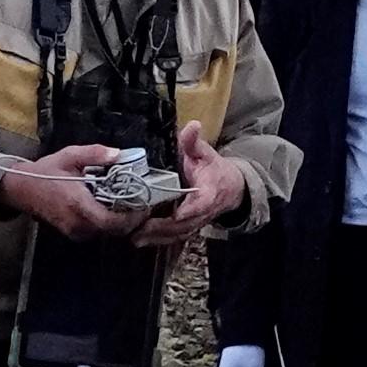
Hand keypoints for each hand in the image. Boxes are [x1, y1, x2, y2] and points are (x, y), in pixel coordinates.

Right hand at [2, 145, 136, 238]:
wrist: (22, 189)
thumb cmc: (45, 172)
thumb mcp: (70, 156)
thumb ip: (94, 154)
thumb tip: (117, 154)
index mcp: (77, 204)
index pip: (110, 222)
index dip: (131, 218)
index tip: (143, 206)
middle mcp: (77, 223)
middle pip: (113, 231)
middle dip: (131, 220)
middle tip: (142, 204)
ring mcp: (74, 232)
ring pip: (107, 234)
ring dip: (122, 223)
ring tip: (131, 205)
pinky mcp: (74, 234)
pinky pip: (98, 233)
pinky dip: (110, 224)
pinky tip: (114, 209)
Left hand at [137, 120, 249, 251]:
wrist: (230, 188)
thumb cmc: (214, 168)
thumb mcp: (206, 152)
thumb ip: (194, 142)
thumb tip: (192, 125)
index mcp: (209, 192)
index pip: (200, 204)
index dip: (188, 210)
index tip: (175, 214)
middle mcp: (203, 212)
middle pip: (184, 224)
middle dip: (162, 228)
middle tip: (139, 228)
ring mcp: (196, 222)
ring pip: (178, 234)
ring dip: (157, 237)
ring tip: (135, 238)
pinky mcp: (189, 227)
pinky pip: (174, 237)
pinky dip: (158, 240)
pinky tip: (140, 240)